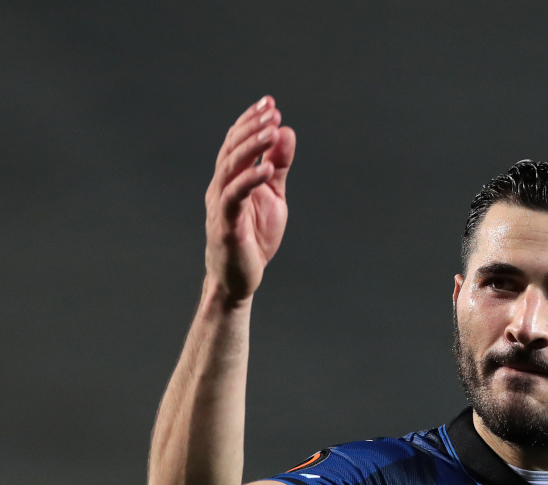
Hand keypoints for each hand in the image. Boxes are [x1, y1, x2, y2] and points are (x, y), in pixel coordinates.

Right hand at [204, 96, 295, 300]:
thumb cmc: (254, 236)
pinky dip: (250, 181)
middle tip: (272, 110)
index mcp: (230, 178)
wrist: (240, 277)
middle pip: (232, 149)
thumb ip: (278, 167)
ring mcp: (221, 204)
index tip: (269, 102)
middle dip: (252, 127)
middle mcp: (221, 186)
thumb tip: (286, 132)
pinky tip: (267, 170)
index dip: (250, 120)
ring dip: (251, 147)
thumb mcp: (273, 196)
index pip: (236, 142)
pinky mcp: (226, 224)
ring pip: (230, 167)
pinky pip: (235, 197)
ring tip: (271, 129)